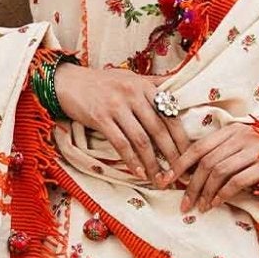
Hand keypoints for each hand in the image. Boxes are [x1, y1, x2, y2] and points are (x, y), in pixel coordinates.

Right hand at [53, 63, 189, 181]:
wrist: (68, 81)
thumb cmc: (102, 82)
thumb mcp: (130, 78)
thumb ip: (154, 85)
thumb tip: (178, 89)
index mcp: (145, 86)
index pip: (170, 114)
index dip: (182, 138)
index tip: (189, 156)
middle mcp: (133, 95)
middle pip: (159, 130)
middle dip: (172, 155)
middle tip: (179, 174)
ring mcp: (116, 106)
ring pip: (141, 140)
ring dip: (152, 163)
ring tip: (160, 179)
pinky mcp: (100, 118)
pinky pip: (120, 144)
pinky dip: (132, 160)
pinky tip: (139, 173)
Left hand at [159, 123, 258, 213]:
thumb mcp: (243, 146)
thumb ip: (221, 153)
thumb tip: (191, 174)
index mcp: (233, 129)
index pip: (199, 146)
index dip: (179, 164)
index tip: (165, 180)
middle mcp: (243, 136)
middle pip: (206, 161)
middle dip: (191, 185)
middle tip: (183, 203)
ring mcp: (255, 150)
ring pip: (219, 171)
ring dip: (205, 192)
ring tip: (199, 207)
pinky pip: (236, 181)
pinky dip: (223, 194)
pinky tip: (216, 203)